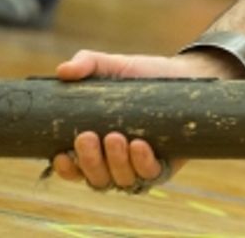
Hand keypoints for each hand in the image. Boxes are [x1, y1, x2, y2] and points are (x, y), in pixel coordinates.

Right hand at [49, 48, 241, 192]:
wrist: (183, 73)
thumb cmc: (141, 74)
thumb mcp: (112, 66)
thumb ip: (86, 64)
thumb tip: (63, 71)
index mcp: (97, 146)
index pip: (76, 169)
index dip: (67, 169)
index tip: (62, 154)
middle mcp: (116, 162)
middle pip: (97, 179)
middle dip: (89, 162)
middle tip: (87, 136)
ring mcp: (141, 165)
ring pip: (122, 181)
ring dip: (115, 163)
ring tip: (115, 137)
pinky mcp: (167, 164)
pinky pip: (152, 175)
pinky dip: (143, 164)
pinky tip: (139, 145)